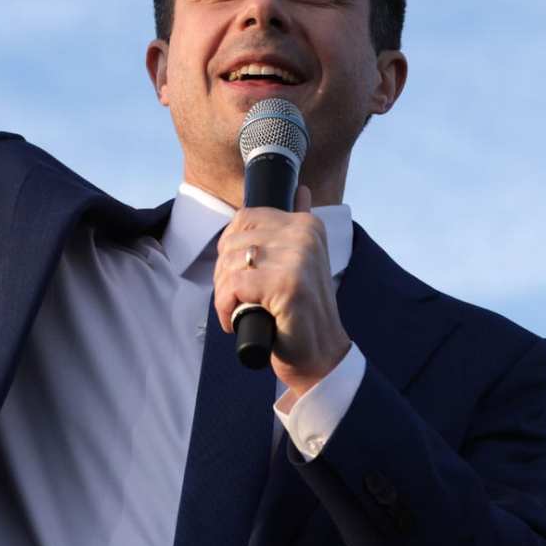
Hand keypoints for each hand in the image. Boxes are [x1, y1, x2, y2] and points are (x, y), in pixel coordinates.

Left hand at [213, 186, 352, 397]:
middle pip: (232, 241)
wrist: (320, 356)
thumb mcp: (306, 260)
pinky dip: (225, 307)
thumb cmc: (303, 311)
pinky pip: (232, 286)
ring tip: (242, 308)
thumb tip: (301, 190)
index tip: (241, 272)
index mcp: (307, 225)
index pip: (245, 217)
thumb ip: (301, 222)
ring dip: (225, 293)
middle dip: (225, 273)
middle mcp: (304, 235)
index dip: (231, 247)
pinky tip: (238, 319)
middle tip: (239, 297)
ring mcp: (297, 259)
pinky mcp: (286, 285)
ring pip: (229, 263)